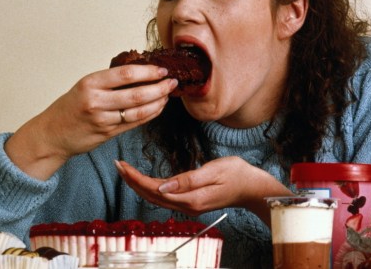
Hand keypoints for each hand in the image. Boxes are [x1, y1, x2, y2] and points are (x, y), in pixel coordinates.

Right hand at [6, 64, 177, 179]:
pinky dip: (150, 114)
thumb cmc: (70, 107)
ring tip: (168, 94)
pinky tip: (158, 107)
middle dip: (159, 87)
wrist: (52, 134)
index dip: (148, 72)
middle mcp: (96, 101)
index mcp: (90, 83)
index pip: (126, 74)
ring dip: (158, 102)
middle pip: (137, 94)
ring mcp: (102, 119)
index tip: (162, 70)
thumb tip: (142, 71)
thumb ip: (109, 81)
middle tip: (172, 82)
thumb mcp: (85, 86)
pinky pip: (135, 123)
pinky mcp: (108, 133)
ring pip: (139, 111)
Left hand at [115, 156, 292, 222]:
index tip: (122, 166)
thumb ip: (188, 180)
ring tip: (125, 171)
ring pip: (156, 196)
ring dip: (138, 184)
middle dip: (132, 181)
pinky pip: (165, 196)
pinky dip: (150, 187)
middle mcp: (186, 205)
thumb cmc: (237, 175)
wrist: (254, 188)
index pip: (155, 189)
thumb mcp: (214, 171)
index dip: (136, 178)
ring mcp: (188, 205)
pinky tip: (144, 180)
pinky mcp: (191, 201)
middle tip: (117, 165)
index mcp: (190, 198)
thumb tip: (164, 187)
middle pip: (151, 195)